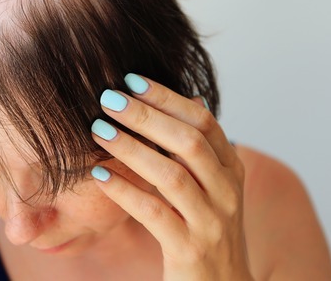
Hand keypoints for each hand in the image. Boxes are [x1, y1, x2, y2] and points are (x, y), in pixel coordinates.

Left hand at [90, 74, 252, 280]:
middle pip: (188, 143)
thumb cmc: (208, 231)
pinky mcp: (190, 250)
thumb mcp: (215, 187)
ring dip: (131, 149)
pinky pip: (154, 214)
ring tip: (98, 130)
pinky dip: (124, 191)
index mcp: (232, 171)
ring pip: (171, 176)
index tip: (132, 80)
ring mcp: (211, 222)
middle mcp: (227, 193)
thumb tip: (192, 99)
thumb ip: (203, 149)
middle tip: (108, 98)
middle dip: (146, 116)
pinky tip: (98, 175)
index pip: (203, 123)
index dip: (168, 98)